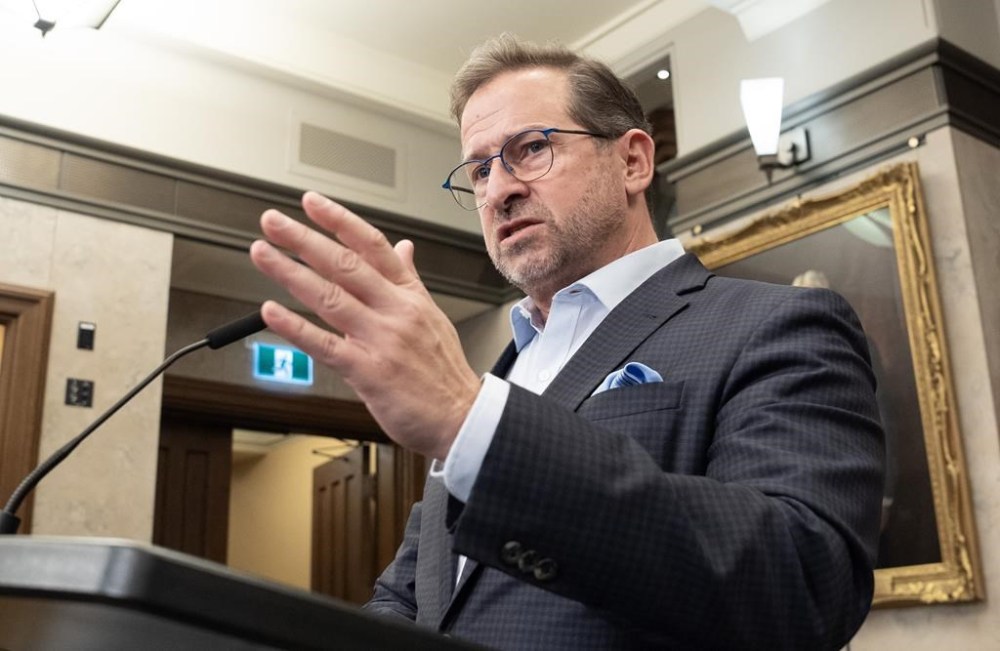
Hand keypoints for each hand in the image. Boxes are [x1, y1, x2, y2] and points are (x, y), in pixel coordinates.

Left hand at [249, 191, 481, 459]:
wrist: (463, 417)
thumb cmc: (444, 372)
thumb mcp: (433, 316)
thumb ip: (410, 280)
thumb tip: (403, 248)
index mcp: (410, 295)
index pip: (373, 246)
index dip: (339, 221)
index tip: (311, 203)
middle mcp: (395, 311)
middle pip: (345, 264)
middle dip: (304, 239)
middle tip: (273, 221)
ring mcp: (382, 340)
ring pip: (330, 297)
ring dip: (290, 273)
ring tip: (262, 253)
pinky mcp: (368, 371)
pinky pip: (325, 345)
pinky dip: (295, 327)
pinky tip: (270, 311)